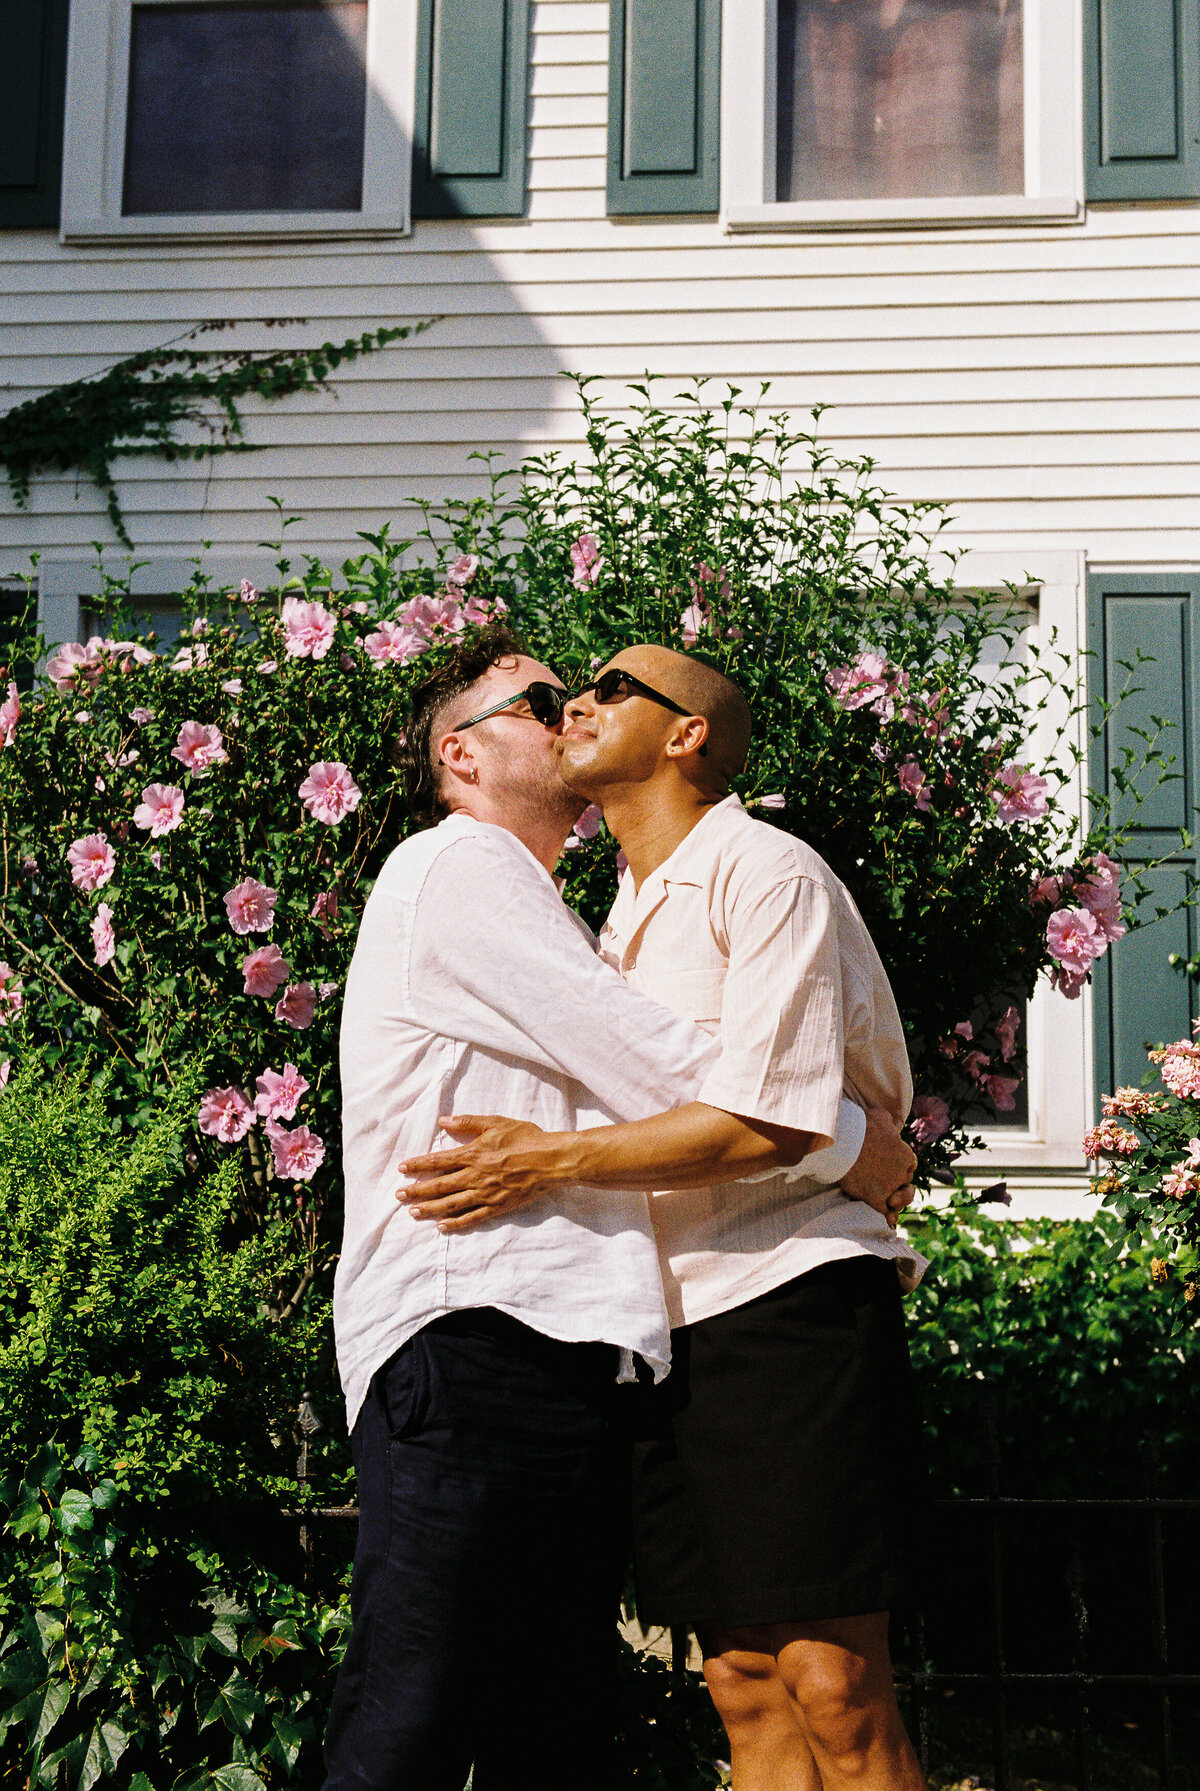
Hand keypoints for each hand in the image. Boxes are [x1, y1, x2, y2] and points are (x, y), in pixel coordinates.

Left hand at [397, 1114, 570, 1231]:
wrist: (551, 1161)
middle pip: (439, 1185)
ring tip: (413, 1213)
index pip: (438, 1161)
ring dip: (430, 1209)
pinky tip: (442, 1227)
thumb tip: (443, 1121)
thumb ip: (468, 1123)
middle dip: (416, 1190)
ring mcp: (485, 1194)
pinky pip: (472, 1217)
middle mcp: (474, 1176)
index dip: (418, 1164)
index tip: (402, 1168)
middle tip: (399, 1196)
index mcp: (473, 1154)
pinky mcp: (497, 1207)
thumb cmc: (526, 1138)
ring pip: (451, 1204)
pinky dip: (455, 1223)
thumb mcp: (496, 1123)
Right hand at [838, 1106, 917, 1229]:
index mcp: (906, 1155)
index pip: (909, 1164)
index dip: (901, 1165)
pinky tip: (889, 1221)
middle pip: (904, 1181)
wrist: (843, 1141)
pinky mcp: (875, 1198)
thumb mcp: (880, 1116)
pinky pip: (885, 1212)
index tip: (891, 1164)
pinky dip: (888, 1217)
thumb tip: (891, 1125)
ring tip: (893, 1200)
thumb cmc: (860, 1126)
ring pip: (901, 1200)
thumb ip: (889, 1123)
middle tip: (883, 1177)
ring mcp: (889, 1188)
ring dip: (899, 1200)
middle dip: (896, 1180)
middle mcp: (901, 1173)